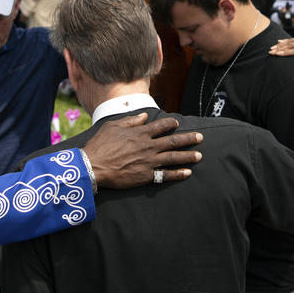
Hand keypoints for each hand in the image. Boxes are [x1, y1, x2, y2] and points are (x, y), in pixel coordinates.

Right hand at [83, 112, 202, 189]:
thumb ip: (131, 121)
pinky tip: (187, 173)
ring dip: (188, 156)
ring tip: (199, 156)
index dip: (171, 124)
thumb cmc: (101, 145)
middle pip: (173, 141)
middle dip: (188, 139)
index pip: (161, 126)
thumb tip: (144, 117)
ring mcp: (148, 161)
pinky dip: (177, 174)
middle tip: (200, 137)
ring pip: (173, 157)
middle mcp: (148, 146)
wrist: (93, 166)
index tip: (177, 123)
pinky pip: (165, 175)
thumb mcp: (113, 126)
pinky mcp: (146, 175)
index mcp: (140, 133)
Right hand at [269, 37, 293, 75]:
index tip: (278, 54)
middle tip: (271, 51)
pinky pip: (293, 41)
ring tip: (272, 48)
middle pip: (291, 45)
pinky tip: (278, 41)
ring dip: (280, 45)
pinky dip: (285, 41)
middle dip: (280, 48)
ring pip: (291, 42)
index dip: (287, 52)